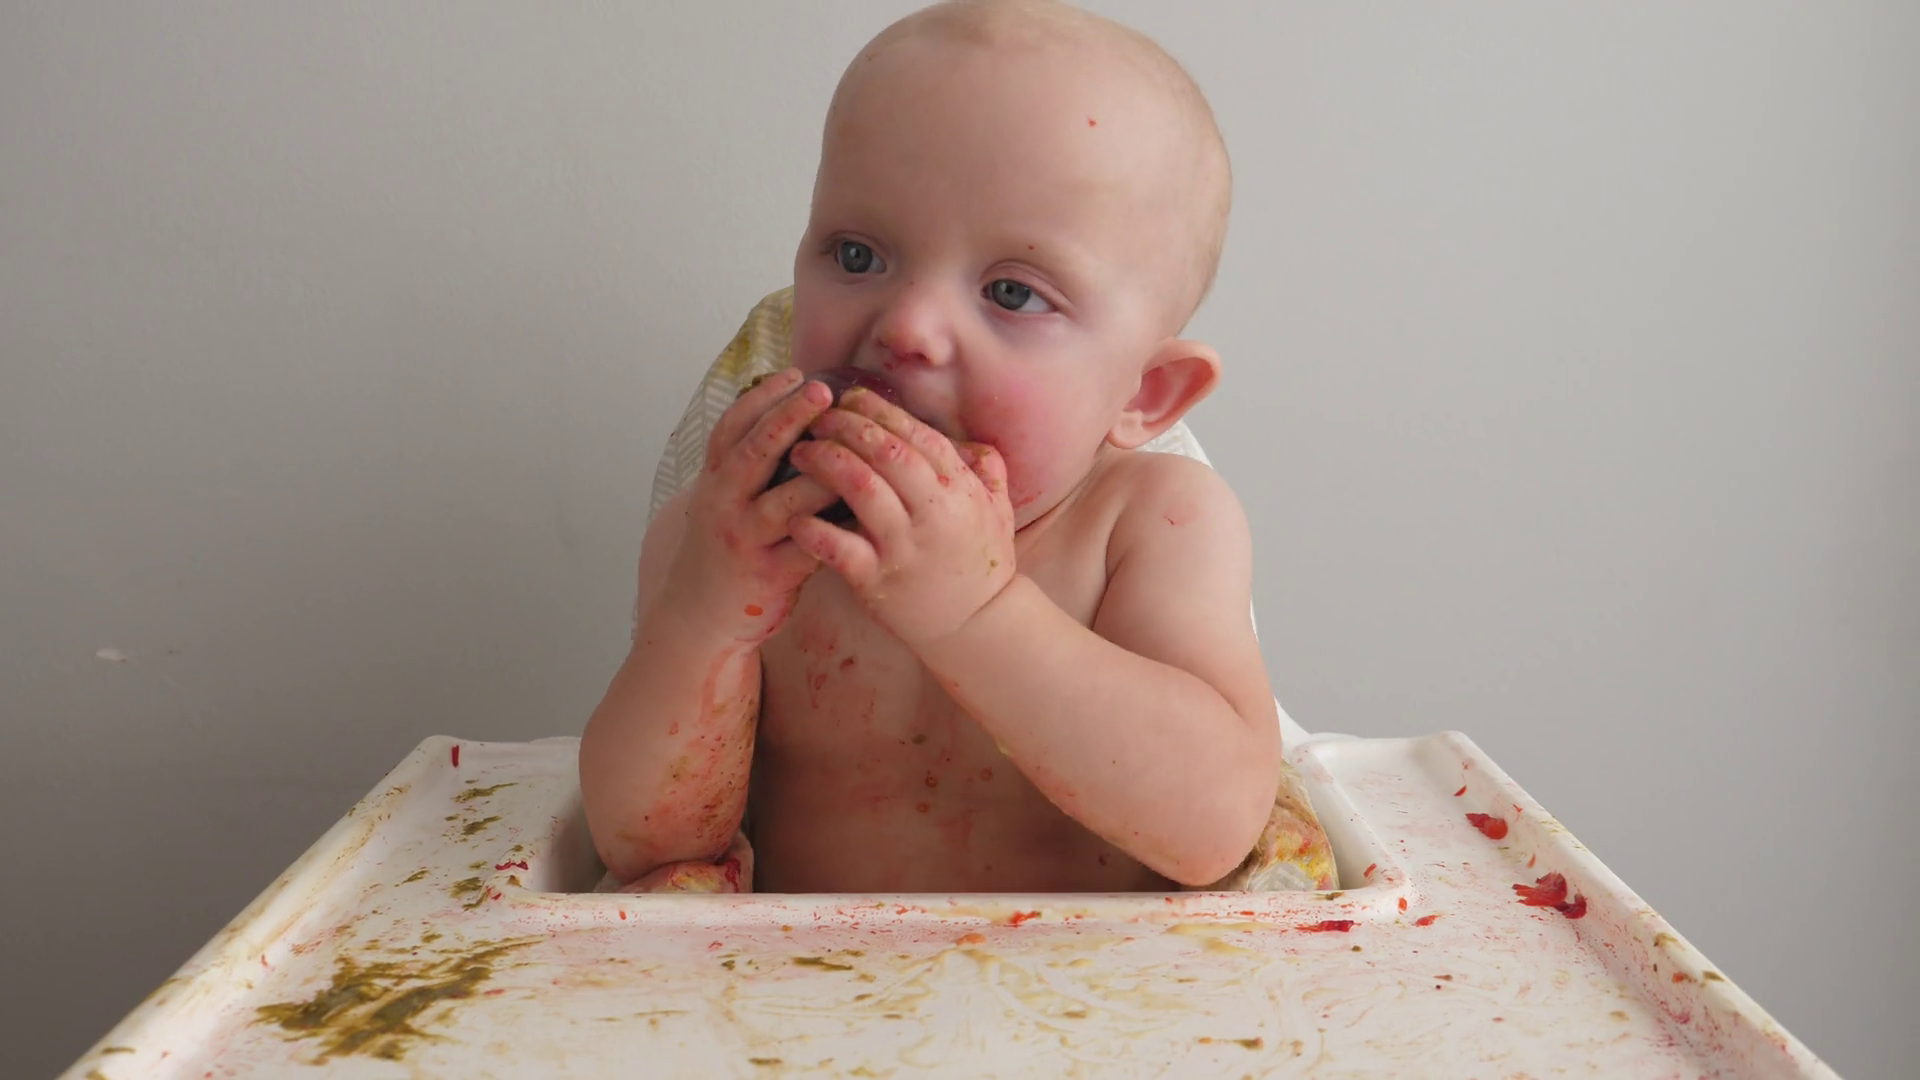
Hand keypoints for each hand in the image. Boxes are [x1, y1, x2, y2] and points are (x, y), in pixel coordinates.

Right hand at [656, 369, 841, 643]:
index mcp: (714, 479)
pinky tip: (866, 510)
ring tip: (852, 448)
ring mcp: (744, 539)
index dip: (761, 398)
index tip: (794, 373)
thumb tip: (792, 414)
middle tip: (822, 391)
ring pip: (784, 500)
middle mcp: (723, 504)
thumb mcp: (725, 499)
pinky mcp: (768, 575)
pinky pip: (809, 546)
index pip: (732, 428)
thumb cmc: (727, 546)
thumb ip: (752, 464)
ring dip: (820, 474)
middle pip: (753, 453)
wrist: (699, 616)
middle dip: (787, 418)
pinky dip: (837, 526)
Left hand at [785, 387, 1017, 647]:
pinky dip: (813, 528)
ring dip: (825, 462)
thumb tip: (965, 438)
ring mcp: (904, 547)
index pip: (918, 436)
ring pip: (860, 489)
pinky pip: (838, 548)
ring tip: (800, 452)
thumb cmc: (981, 563)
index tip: (851, 397)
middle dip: (847, 427)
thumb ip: (986, 468)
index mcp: (960, 490)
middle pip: (886, 453)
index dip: (880, 412)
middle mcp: (932, 514)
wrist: (977, 627)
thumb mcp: (998, 510)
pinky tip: (793, 514)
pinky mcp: (877, 580)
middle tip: (817, 417)